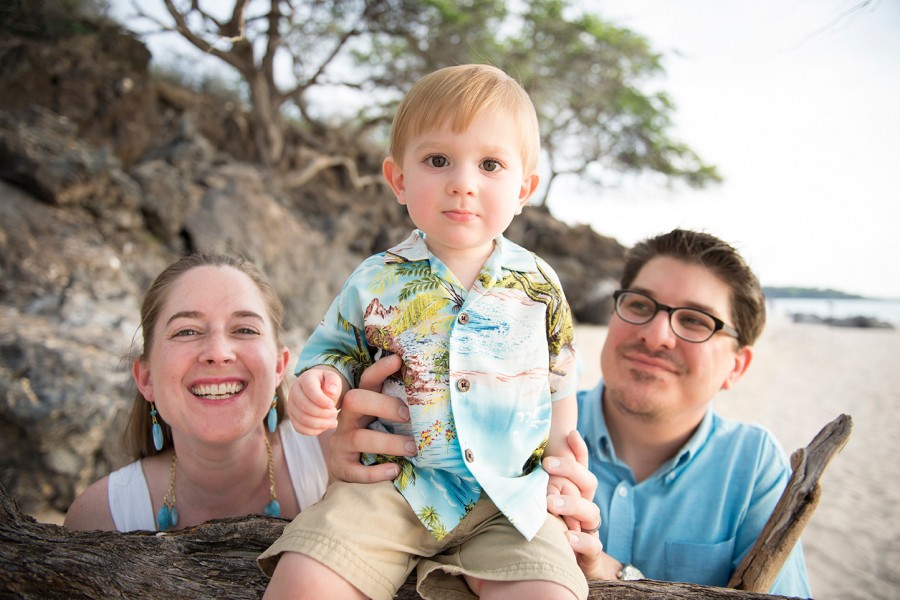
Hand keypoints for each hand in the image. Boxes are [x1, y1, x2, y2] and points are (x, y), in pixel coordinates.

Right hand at [287, 366, 342, 434]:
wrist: (319, 390)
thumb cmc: (327, 384)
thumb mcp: (333, 378)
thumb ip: (334, 382)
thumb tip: (332, 391)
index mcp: (305, 379)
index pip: (310, 390)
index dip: (321, 400)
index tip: (332, 406)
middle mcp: (294, 391)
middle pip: (304, 406)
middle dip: (322, 413)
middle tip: (335, 413)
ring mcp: (291, 405)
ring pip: (302, 419)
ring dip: (320, 424)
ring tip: (333, 422)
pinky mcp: (292, 417)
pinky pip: (300, 428)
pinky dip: (313, 431)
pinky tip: (325, 427)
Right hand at [327, 354, 415, 482]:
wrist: (347, 466)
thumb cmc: (375, 434)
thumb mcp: (382, 417)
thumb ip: (401, 407)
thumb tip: (440, 396)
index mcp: (360, 402)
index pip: (367, 380)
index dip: (380, 369)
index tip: (398, 359)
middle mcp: (347, 418)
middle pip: (355, 401)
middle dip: (383, 405)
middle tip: (408, 415)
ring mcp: (341, 442)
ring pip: (359, 438)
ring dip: (389, 442)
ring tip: (413, 448)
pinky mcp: (341, 466)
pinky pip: (355, 470)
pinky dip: (376, 472)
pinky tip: (395, 470)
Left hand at [544, 430, 619, 579]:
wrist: (565, 565)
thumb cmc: (546, 528)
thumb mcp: (538, 503)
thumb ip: (531, 485)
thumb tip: (505, 461)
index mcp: (573, 491)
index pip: (580, 465)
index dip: (578, 449)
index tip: (570, 433)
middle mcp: (584, 506)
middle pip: (588, 482)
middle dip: (570, 470)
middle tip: (547, 465)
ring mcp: (588, 528)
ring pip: (592, 511)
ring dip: (571, 504)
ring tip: (551, 503)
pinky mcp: (589, 552)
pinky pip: (593, 545)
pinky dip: (581, 540)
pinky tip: (566, 537)